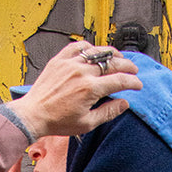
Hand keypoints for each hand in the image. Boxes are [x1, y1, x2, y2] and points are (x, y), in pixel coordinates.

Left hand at [7, 42, 141, 138]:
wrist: (34, 115)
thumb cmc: (57, 122)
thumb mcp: (87, 124)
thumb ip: (108, 112)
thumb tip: (124, 103)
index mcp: (90, 89)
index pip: (119, 80)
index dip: (132, 82)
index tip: (138, 84)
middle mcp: (82, 72)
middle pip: (112, 63)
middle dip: (127, 66)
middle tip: (132, 70)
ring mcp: (70, 64)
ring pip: (97, 51)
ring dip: (111, 54)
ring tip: (118, 58)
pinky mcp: (60, 60)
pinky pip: (78, 47)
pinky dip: (89, 47)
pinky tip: (93, 52)